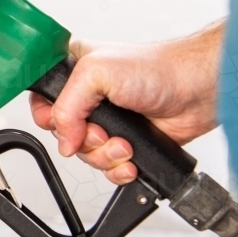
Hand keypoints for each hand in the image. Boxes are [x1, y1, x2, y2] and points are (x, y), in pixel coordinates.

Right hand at [29, 22, 223, 184]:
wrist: (196, 90)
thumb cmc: (155, 68)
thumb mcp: (95, 73)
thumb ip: (67, 106)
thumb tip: (63, 140)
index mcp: (71, 71)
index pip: (41, 100)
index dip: (48, 116)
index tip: (64, 123)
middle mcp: (86, 98)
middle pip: (62, 133)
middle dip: (83, 140)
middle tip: (102, 131)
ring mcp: (105, 121)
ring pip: (84, 153)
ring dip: (104, 155)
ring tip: (124, 143)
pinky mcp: (124, 141)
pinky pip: (106, 167)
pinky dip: (117, 168)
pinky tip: (130, 157)